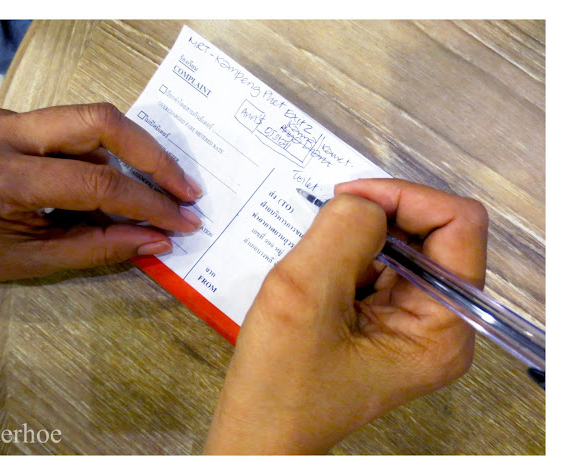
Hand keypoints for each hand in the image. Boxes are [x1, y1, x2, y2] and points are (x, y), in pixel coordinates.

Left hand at [0, 103, 202, 283]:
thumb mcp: (31, 262)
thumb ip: (99, 247)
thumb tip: (157, 239)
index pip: (95, 181)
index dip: (148, 203)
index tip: (183, 220)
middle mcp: (1, 132)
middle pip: (99, 121)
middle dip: (153, 156)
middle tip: (185, 189)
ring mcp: (4, 118)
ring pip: (90, 118)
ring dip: (134, 152)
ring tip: (163, 189)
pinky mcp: (10, 118)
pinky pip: (72, 128)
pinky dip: (106, 154)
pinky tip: (121, 183)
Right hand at [204, 178, 487, 453]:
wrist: (260, 427)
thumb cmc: (279, 381)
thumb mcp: (304, 294)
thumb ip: (343, 232)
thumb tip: (363, 201)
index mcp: (441, 327)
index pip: (460, 225)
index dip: (408, 197)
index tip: (351, 197)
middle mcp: (440, 322)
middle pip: (434, 232)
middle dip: (380, 215)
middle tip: (328, 214)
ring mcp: (413, 321)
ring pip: (403, 243)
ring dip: (359, 234)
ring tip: (316, 248)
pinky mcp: (386, 319)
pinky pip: (380, 263)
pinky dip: (348, 250)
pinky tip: (318, 264)